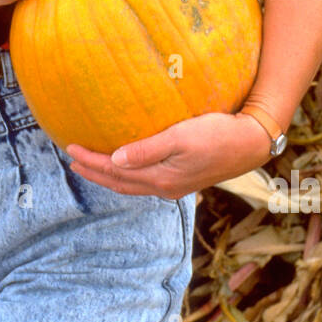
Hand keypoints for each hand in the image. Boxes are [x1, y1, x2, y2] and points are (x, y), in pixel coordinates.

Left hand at [65, 112, 272, 200]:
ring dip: (110, 176)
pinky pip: (145, 181)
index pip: (115, 172)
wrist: (251, 144)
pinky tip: (128, 166)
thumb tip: (115, 160)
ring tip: (94, 166)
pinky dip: (128, 175)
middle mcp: (164, 187)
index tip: (71, 149)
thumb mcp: (180, 138)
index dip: (91, 162)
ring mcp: (174, 186)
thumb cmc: (217, 134)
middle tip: (73, 160)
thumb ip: (147, 150)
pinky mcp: (183, 179)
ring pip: (132, 185)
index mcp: (160, 179)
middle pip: (120, 183)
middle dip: (95, 173)